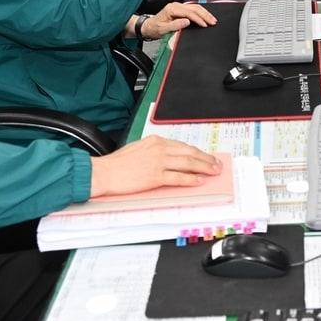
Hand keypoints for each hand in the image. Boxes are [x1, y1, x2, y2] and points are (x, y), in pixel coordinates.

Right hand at [89, 136, 221, 197]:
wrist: (104, 172)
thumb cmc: (117, 163)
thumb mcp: (138, 149)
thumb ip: (154, 151)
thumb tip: (169, 158)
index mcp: (155, 140)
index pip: (183, 146)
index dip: (197, 152)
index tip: (206, 156)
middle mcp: (159, 148)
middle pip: (189, 153)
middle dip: (206, 159)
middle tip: (216, 164)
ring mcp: (158, 162)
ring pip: (187, 163)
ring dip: (203, 168)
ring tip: (213, 172)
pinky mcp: (155, 176)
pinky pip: (177, 177)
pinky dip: (190, 179)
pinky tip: (198, 180)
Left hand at [140, 1, 216, 38]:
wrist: (148, 27)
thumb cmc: (154, 28)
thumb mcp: (163, 29)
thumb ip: (175, 25)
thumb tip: (187, 21)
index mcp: (172, 9)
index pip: (189, 12)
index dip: (198, 18)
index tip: (205, 24)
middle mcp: (176, 5)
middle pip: (194, 7)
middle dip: (205, 14)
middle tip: (213, 21)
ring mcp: (178, 7)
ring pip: (195, 7)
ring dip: (204, 13)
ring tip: (212, 19)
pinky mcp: (180, 10)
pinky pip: (193, 9)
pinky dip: (200, 13)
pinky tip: (205, 16)